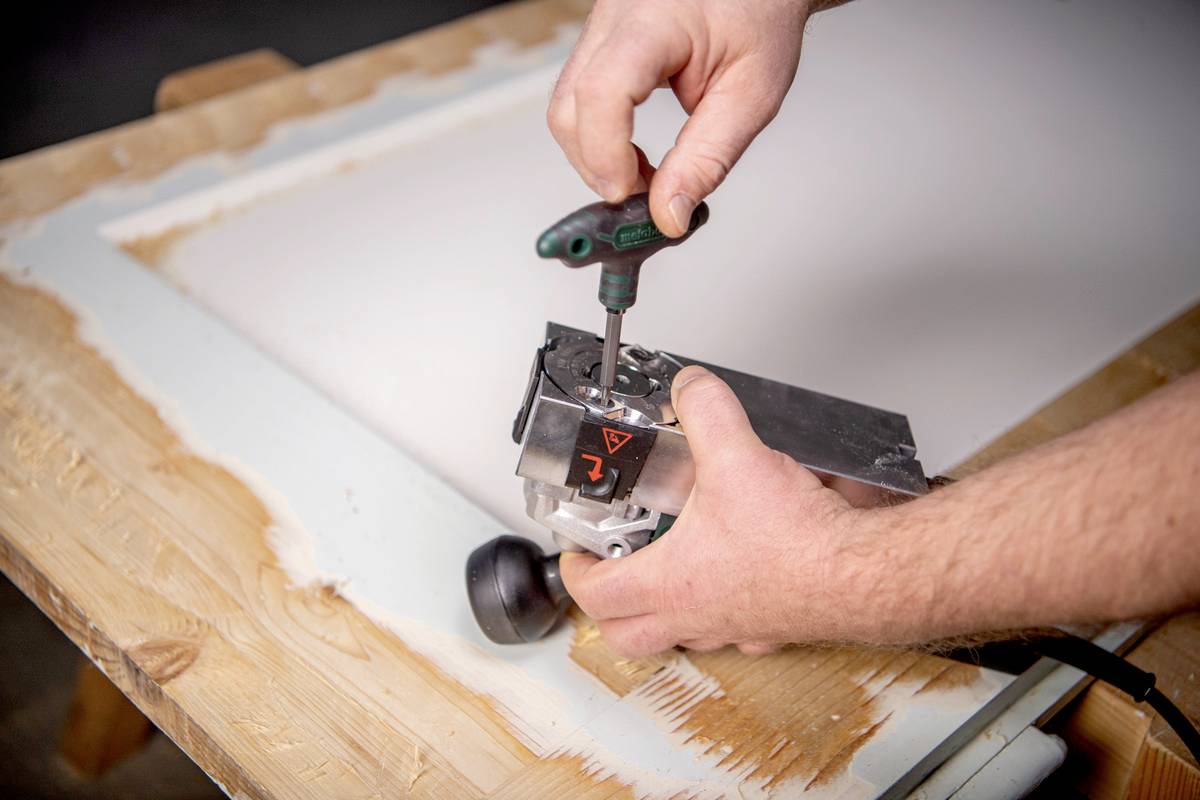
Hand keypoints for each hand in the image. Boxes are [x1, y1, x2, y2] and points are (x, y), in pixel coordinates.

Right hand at [548, 0, 812, 235]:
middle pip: (569, 106)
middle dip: (598, 166)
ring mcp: (600, 26)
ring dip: (596, 156)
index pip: (603, 92)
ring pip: (566, 106)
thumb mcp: (752, 94)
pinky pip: (578, 97)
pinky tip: (633, 152)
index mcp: (656, 21)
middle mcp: (615, 16)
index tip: (631, 196)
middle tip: (643, 197)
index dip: (607, 154)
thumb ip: (708, 158)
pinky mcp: (598, 41)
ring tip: (645, 176)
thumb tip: (668, 216)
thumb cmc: (761, 16)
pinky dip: (600, 136)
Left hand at [560, 365, 888, 657]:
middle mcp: (699, 616)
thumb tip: (691, 388)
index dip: (576, 571)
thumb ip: (705, 410)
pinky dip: (729, 603)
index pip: (596, 595)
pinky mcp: (776, 626)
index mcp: (672, 584)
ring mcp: (737, 628)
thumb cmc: (800, 544)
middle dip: (610, 607)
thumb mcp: (737, 456)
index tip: (577, 552)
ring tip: (670, 568)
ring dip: (668, 608)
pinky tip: (741, 570)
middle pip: (628, 634)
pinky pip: (739, 626)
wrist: (863, 575)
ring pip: (685, 634)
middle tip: (610, 574)